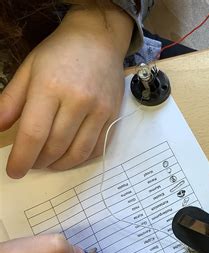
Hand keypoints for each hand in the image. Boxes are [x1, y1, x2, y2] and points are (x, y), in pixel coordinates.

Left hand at [0, 2, 132, 177]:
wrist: (99, 40)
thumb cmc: (60, 53)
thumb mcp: (28, 70)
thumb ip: (11, 101)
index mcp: (50, 87)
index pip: (34, 133)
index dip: (22, 158)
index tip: (15, 171)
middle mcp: (77, 100)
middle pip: (55, 146)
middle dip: (39, 162)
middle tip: (31, 163)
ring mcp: (99, 110)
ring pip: (78, 152)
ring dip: (59, 164)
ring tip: (48, 163)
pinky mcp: (113, 115)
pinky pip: (97, 148)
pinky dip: (81, 158)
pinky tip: (69, 155)